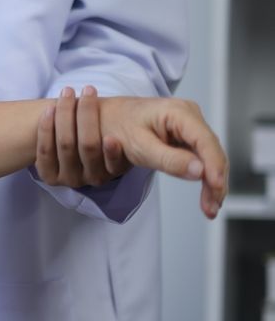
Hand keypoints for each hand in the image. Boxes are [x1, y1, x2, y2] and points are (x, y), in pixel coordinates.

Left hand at [35, 86, 131, 187]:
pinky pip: (45, 152)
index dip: (112, 153)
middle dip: (87, 114)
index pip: (114, 163)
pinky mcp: (49, 177)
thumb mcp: (118, 131)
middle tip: (88, 90)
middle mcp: (93, 178)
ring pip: (66, 145)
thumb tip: (170, 111)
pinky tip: (49, 110)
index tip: (112, 137)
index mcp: (113, 171)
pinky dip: (46, 129)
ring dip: (65, 115)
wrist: (70, 138)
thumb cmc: (99, 128)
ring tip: (67, 92)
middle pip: (88, 147)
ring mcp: (70, 179)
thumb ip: (128, 126)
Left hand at [96, 96, 227, 218]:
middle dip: (215, 181)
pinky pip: (201, 158)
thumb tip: (200, 172)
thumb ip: (169, 160)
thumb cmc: (117, 126)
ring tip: (210, 207)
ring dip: (212, 183)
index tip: (217, 189)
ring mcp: (190, 126)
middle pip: (212, 151)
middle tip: (211, 208)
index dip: (214, 167)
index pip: (205, 141)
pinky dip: (204, 177)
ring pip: (210, 157)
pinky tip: (207, 195)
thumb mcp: (138, 145)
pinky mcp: (186, 137)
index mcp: (178, 112)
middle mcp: (189, 116)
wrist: (103, 117)